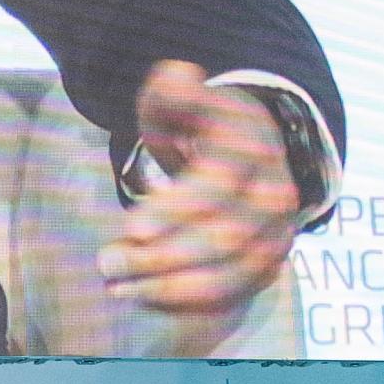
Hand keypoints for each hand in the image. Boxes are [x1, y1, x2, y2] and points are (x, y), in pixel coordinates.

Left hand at [99, 63, 304, 333]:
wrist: (255, 151)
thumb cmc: (203, 125)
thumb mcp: (184, 97)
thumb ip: (175, 89)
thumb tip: (177, 78)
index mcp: (253, 148)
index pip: (219, 186)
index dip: (175, 210)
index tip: (130, 226)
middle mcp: (275, 195)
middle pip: (224, 239)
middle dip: (161, 256)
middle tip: (107, 261)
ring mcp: (276, 235)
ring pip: (230, 276)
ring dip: (170, 288)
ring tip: (117, 286)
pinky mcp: (268, 266)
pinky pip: (232, 296)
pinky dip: (186, 304)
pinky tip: (142, 296)